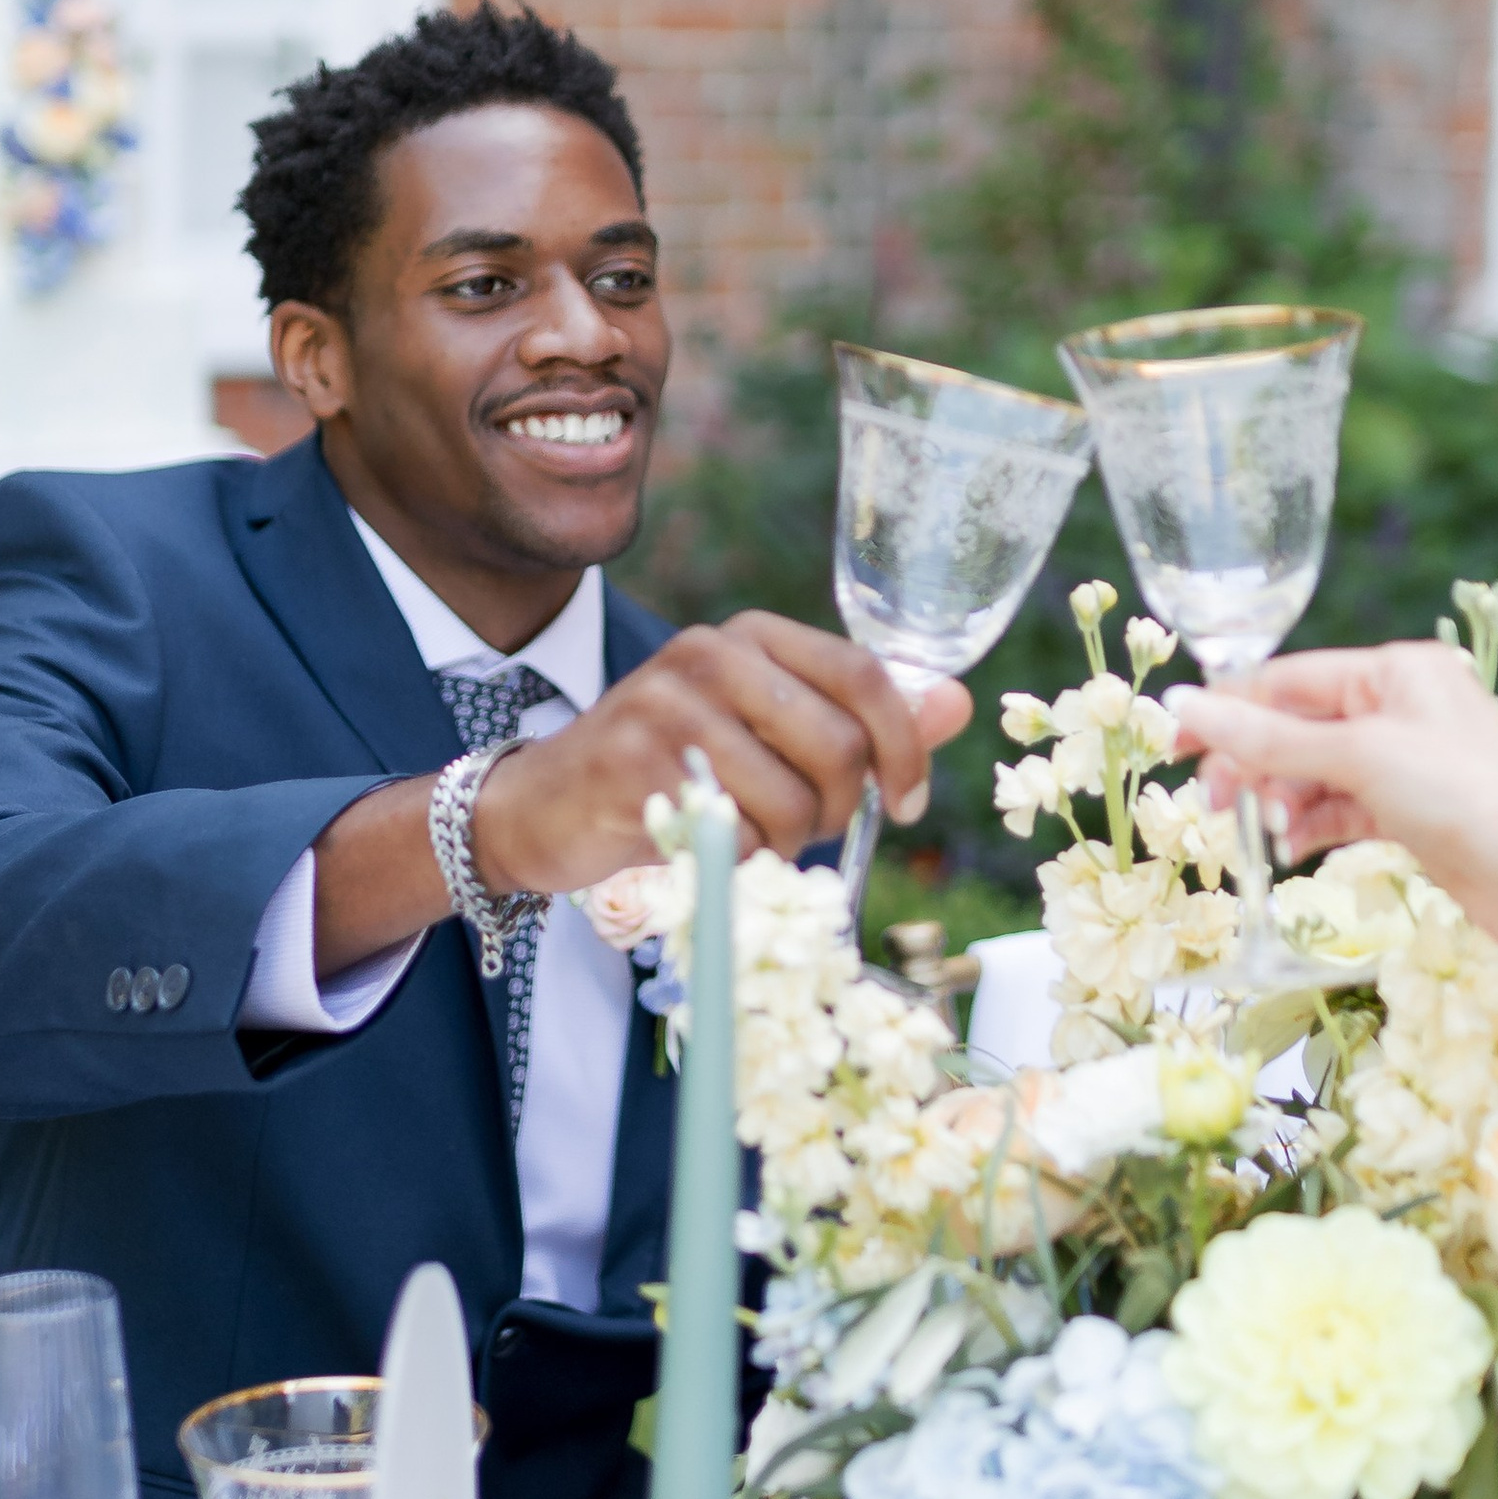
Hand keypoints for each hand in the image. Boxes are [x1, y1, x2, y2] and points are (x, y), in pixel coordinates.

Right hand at [472, 613, 970, 895]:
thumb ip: (861, 722)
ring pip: (793, 800)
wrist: (540, 808)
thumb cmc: (668, 773)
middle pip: (841, 746)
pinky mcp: (635, 760)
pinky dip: (737, 861)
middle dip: (841, 811)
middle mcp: (711, 652)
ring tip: (746, 837)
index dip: (904, 748)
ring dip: (785, 845)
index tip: (908, 802)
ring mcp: (668, 702)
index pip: (865, 676)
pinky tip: (704, 848)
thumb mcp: (766, 737)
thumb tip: (957, 702)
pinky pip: (735, 832)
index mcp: (754, 637)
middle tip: (807, 831)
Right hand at [1162, 640, 1497, 963]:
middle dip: (1254, 764)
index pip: (1289, 680)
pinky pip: (1341, 810)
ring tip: (1270, 834)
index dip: (1228, 711)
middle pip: (1298, 727)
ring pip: (1316, 774)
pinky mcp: (1412, 813)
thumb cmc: (1466, 796)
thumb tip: (1184, 702)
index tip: (1172, 745)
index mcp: (1396, 671)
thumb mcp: (1359, 756)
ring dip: (1283, 802)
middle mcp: (1402, 707)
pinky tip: (1295, 848)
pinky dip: (1313, 826)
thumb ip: (1267, 737)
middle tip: (1215, 803)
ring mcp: (1408, 762)